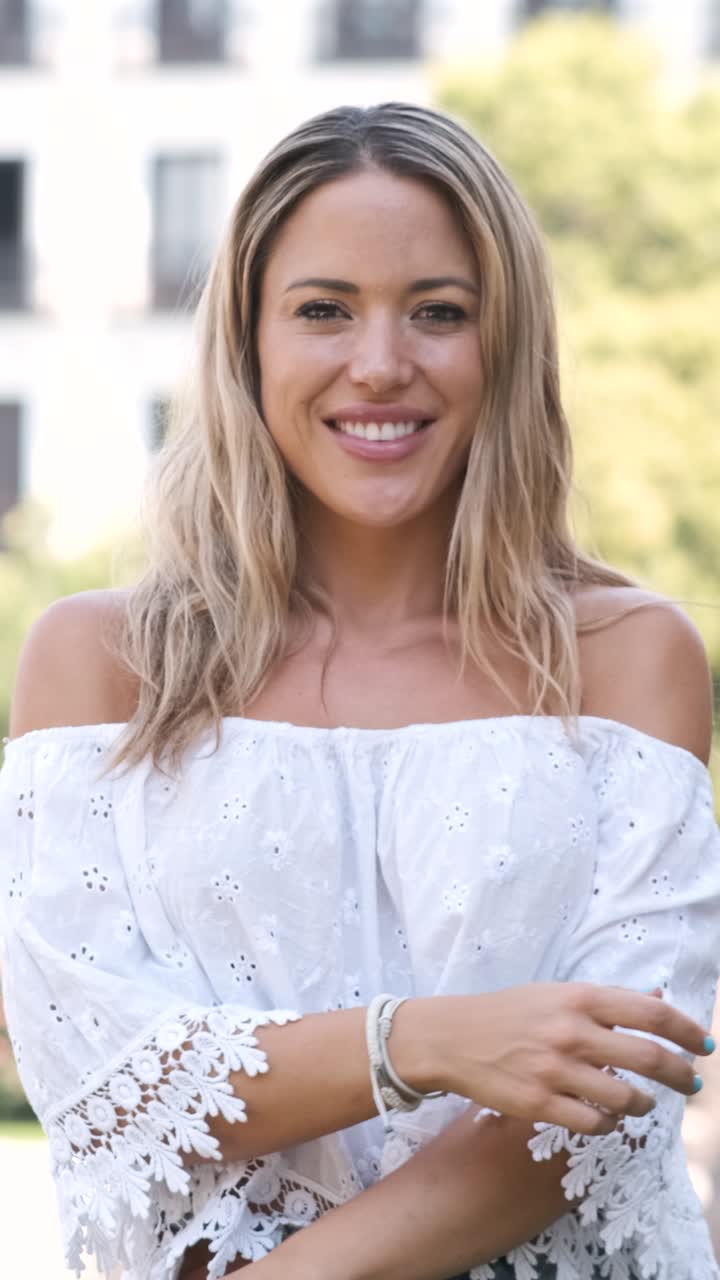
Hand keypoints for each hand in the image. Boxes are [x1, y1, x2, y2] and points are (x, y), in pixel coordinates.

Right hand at [401, 983, 711, 1135]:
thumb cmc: (510, 1013)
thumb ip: (606, 1001)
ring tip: (642, 1103)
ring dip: (643, 1104)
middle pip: (648, 1057)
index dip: (685, 1029)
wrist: (454, 1037)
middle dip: (679, 1074)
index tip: (703, 1042)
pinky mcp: (540, 1104)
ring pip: (625, 1098)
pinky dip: (610, 1124)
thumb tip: (655, 999)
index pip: (650, 1013)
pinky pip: (595, 1124)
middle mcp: (572, 1031)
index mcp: (579, 998)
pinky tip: (607, 1118)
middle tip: (690, 1082)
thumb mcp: (557, 995)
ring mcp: (556, 1069)